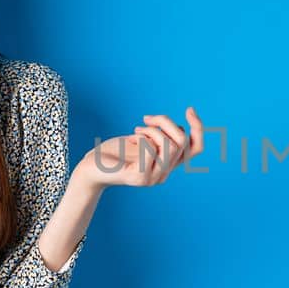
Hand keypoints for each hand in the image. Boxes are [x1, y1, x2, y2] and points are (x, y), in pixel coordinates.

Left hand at [75, 106, 203, 190]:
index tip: (188, 109)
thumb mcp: (143, 139)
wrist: (90, 169)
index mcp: (167, 165)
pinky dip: (141, 138)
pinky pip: (150, 149)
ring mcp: (153, 178)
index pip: (196, 148)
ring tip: (137, 130)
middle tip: (147, 119)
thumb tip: (180, 127)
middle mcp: (164, 174)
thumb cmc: (115, 152)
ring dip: (152, 130)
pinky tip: (130, 140)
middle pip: (182, 140)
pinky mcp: (139, 178)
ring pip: (169, 144)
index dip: (198, 127)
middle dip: (165, 122)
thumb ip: (161, 137)